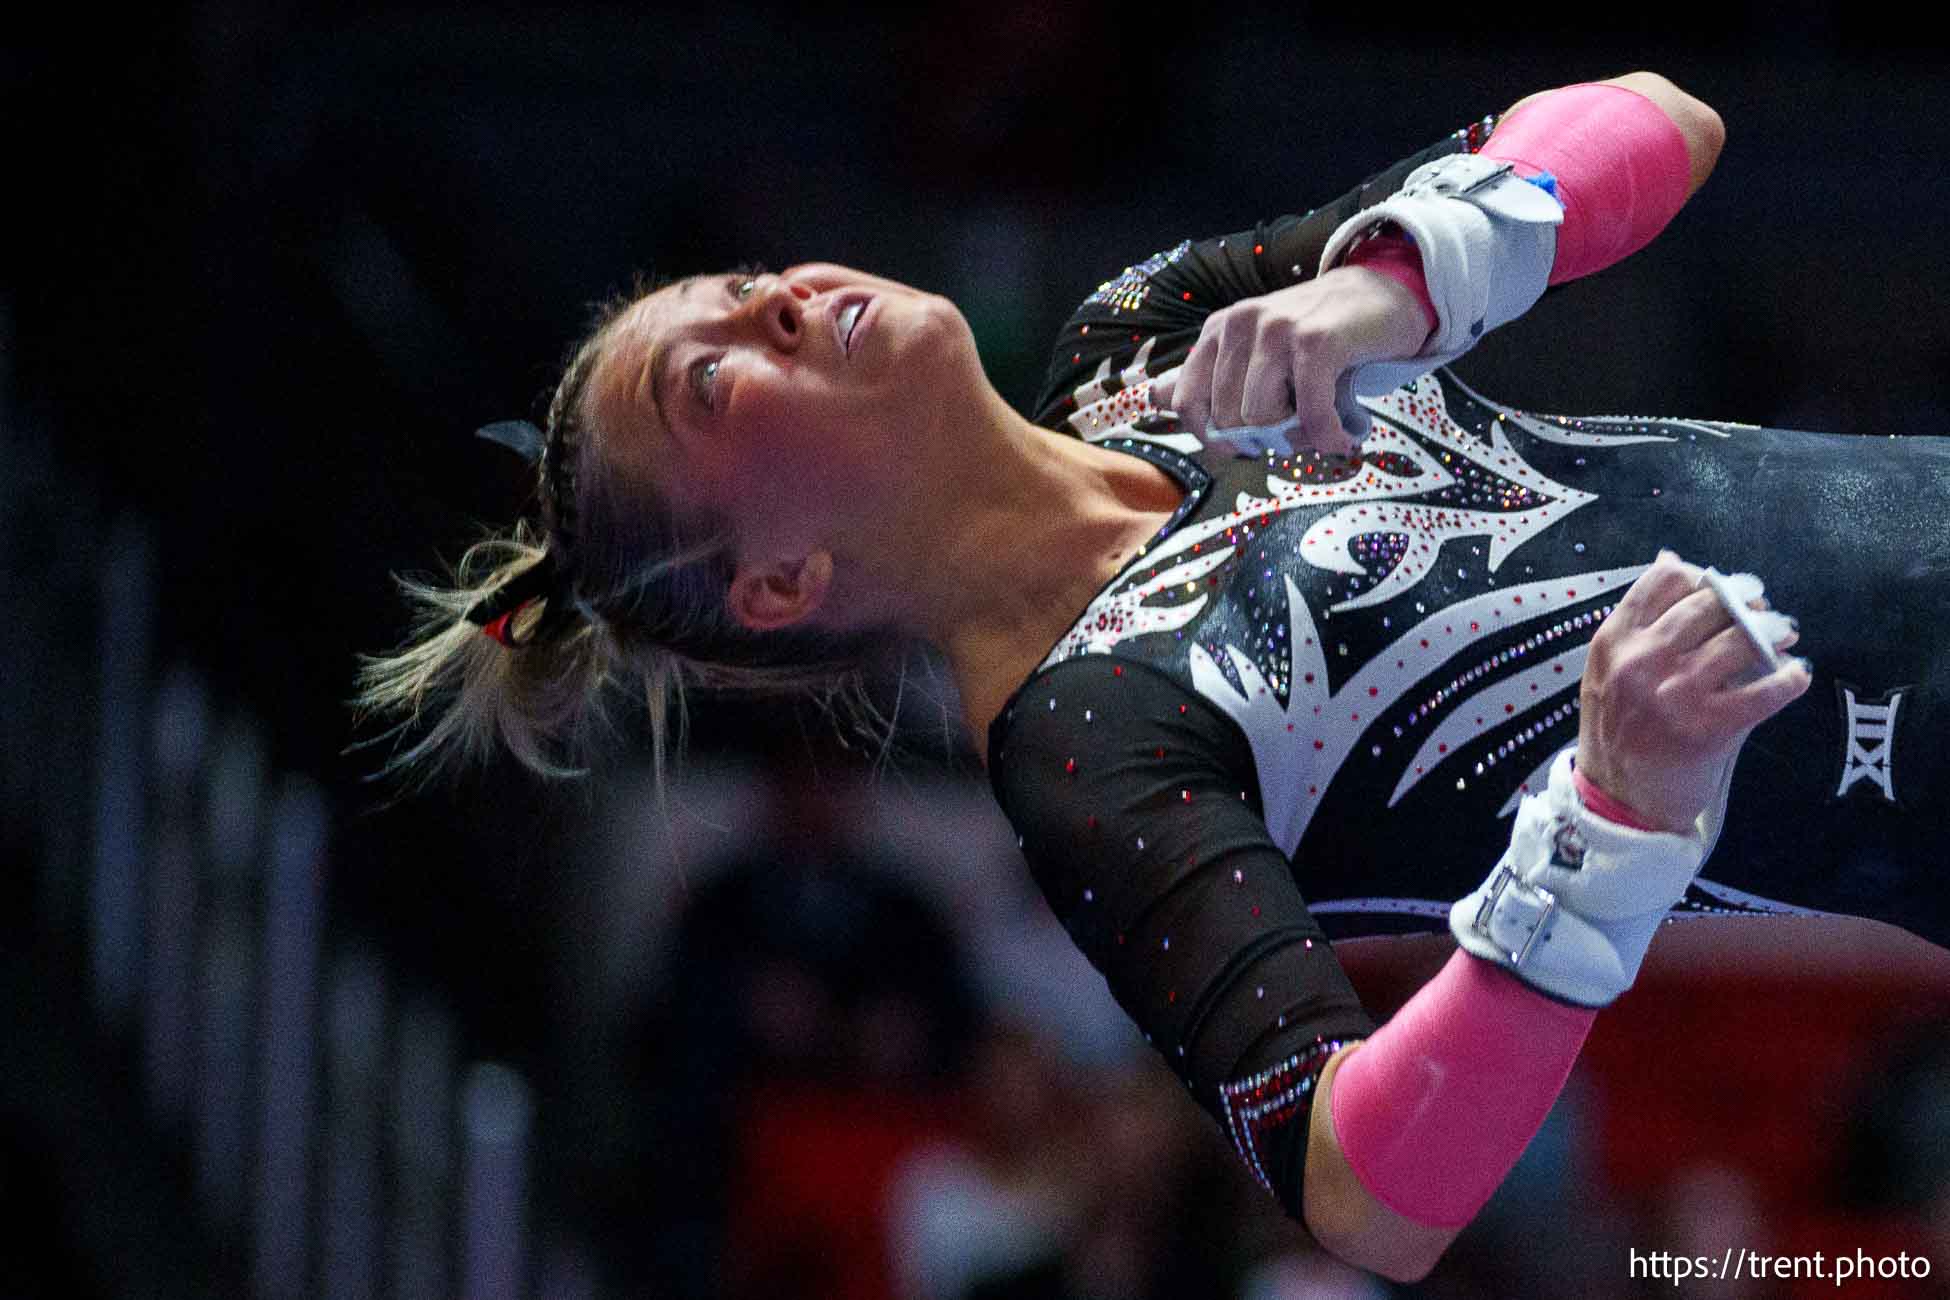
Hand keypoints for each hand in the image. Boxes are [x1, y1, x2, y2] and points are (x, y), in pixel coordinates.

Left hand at [1150, 265, 1432, 455]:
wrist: (1382, 296)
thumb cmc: (1317, 335)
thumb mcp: (1255, 351)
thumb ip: (1206, 377)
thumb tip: (1152, 399)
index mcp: (1218, 330)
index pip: (1187, 402)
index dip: (1212, 438)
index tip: (1243, 447)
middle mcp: (1240, 324)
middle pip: (1228, 418)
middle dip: (1263, 439)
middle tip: (1298, 432)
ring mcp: (1277, 330)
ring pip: (1262, 418)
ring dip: (1296, 437)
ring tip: (1319, 426)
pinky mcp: (1316, 342)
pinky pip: (1308, 414)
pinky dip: (1327, 437)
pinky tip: (1342, 438)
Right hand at [1575, 551, 1810, 833]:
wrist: (1619, 801)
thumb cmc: (1618, 730)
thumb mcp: (1609, 669)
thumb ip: (1640, 620)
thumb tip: (1671, 559)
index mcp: (1614, 642)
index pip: (1663, 581)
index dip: (1701, 576)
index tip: (1721, 586)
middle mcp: (1642, 661)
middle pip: (1709, 603)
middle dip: (1745, 600)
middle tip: (1763, 610)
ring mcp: (1675, 694)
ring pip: (1741, 640)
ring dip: (1773, 632)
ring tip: (1783, 635)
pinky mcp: (1708, 727)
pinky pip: (1765, 691)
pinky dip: (1791, 679)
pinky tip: (1797, 675)